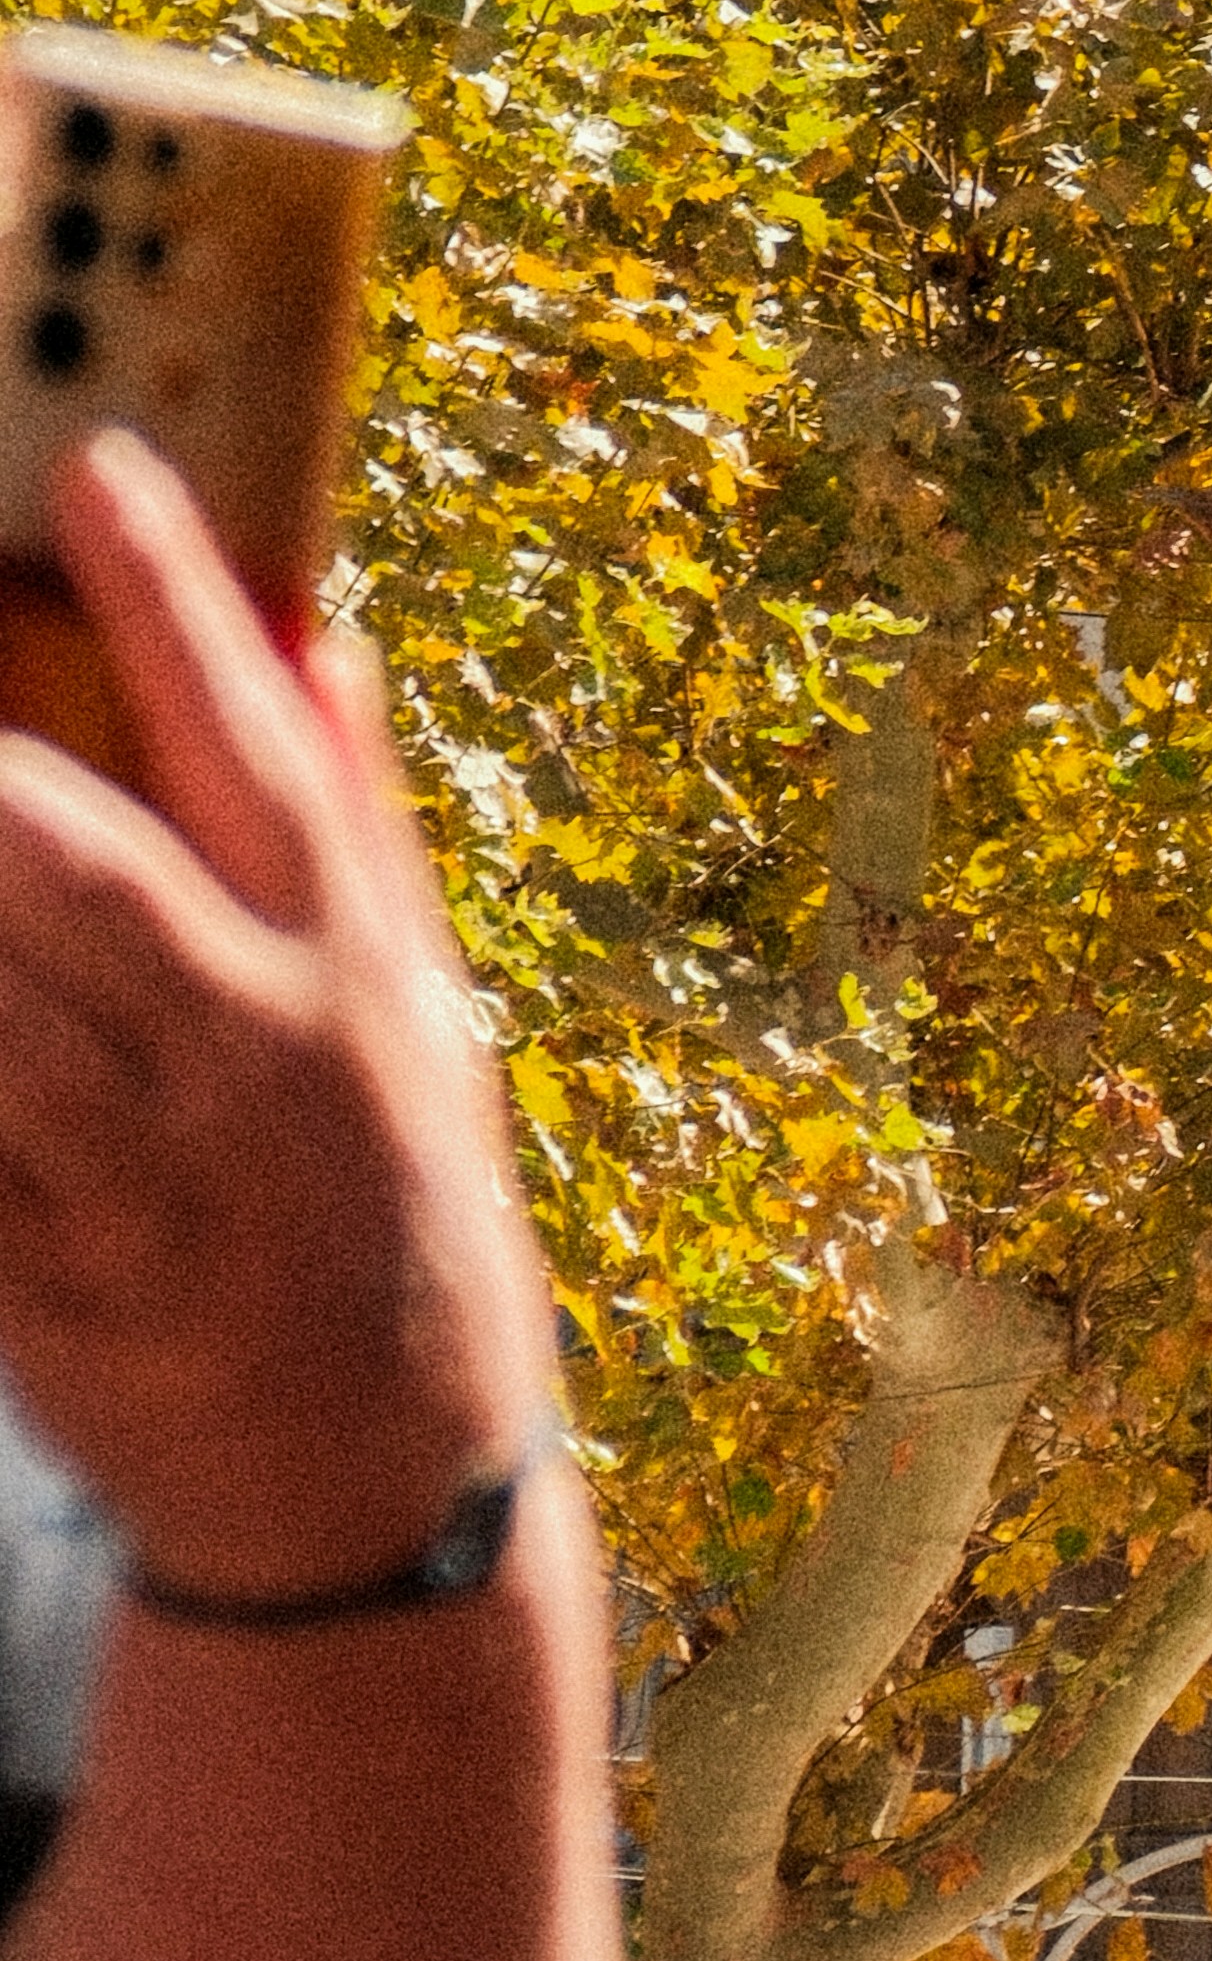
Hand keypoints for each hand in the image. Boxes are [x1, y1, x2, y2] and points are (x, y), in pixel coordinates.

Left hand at [0, 433, 549, 1601]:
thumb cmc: (389, 1210)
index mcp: (344, 971)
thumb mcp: (421, 1015)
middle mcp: (241, 1059)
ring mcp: (122, 1177)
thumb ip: (355, 824)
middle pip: (61, 860)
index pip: (259, 745)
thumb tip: (316, 629)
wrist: (364, 1493)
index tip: (92, 467)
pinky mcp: (22, 1275)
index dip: (176, 602)